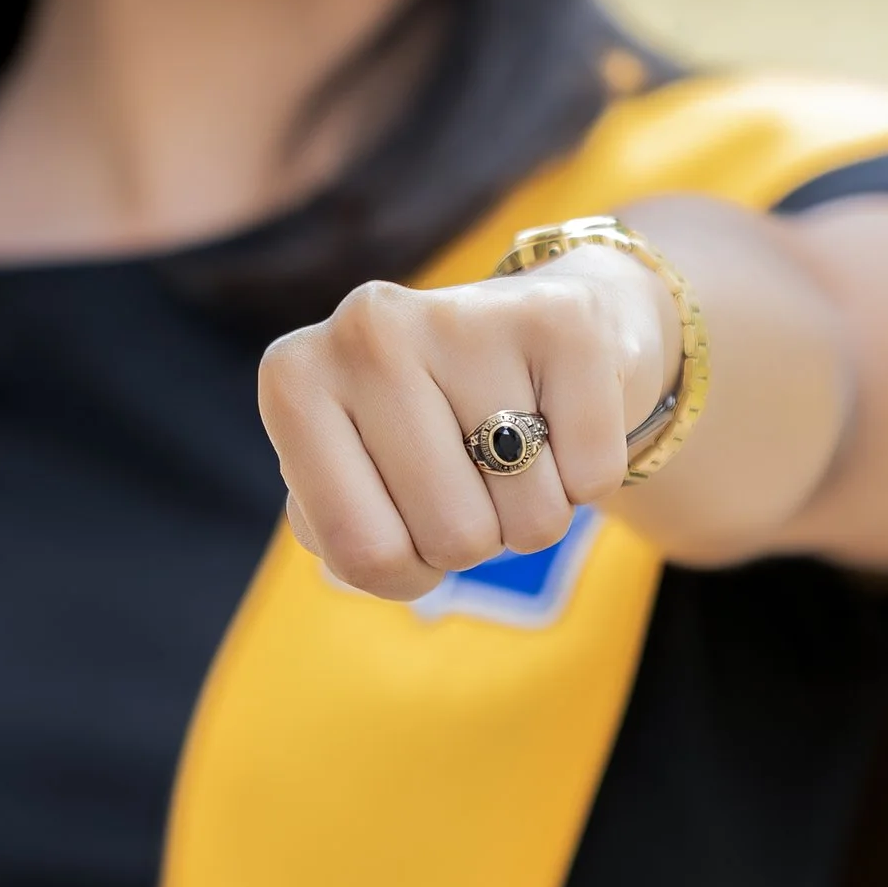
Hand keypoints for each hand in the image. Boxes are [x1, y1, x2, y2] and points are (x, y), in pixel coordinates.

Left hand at [257, 249, 678, 602]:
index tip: (411, 521)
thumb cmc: (431, 427)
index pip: (361, 554)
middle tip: (473, 473)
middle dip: (477, 538)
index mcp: (294, 380)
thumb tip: (367, 553)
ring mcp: (461, 314)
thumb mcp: (356, 476)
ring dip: (534, 511)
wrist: (539, 327)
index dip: (406, 572)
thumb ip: (336, 530)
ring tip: (517, 444)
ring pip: (532, 518)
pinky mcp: (561, 317)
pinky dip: (587, 477)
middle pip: (453, 538)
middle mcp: (365, 331)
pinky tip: (561, 419)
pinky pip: (593, 477)